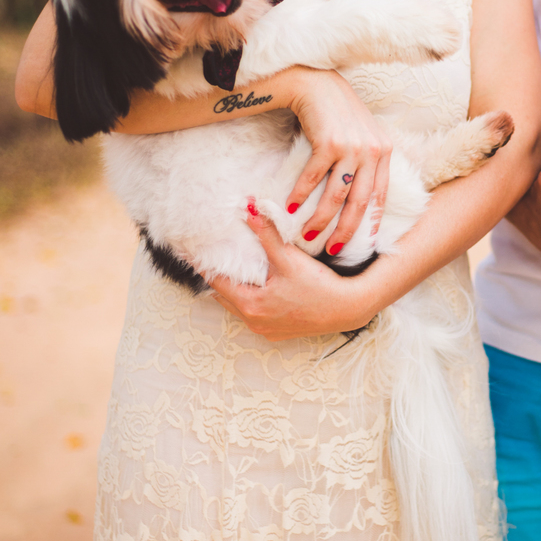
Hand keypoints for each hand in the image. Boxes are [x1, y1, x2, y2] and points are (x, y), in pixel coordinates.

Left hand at [208, 206, 375, 339]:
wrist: (349, 309)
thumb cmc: (320, 287)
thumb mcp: (289, 259)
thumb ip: (267, 234)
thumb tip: (249, 208)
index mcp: (251, 305)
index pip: (217, 281)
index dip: (204, 264)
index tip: (191, 251)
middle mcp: (254, 321)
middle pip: (224, 296)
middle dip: (218, 276)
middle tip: (209, 256)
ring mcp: (265, 329)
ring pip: (238, 306)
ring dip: (234, 289)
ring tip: (230, 269)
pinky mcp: (278, 331)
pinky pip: (254, 314)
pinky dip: (249, 300)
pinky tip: (255, 287)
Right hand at [284, 70, 392, 254]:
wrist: (318, 84)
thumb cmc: (338, 113)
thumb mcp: (363, 134)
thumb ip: (367, 159)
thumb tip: (360, 192)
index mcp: (384, 151)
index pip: (381, 195)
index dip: (372, 222)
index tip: (365, 243)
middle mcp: (372, 151)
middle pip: (359, 202)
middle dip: (346, 230)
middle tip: (333, 249)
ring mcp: (351, 147)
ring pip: (336, 196)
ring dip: (320, 219)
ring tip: (308, 235)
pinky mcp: (328, 143)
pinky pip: (313, 179)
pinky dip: (300, 195)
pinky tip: (291, 208)